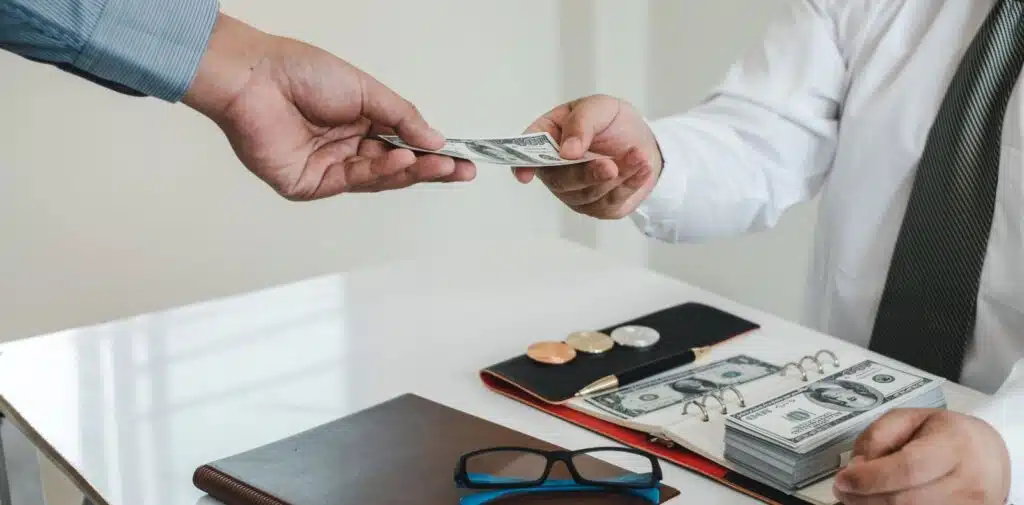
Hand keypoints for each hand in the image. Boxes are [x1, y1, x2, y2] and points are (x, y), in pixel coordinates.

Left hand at [183, 13, 473, 198]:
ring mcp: (326, 168)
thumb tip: (435, 138)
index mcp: (358, 124)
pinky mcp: (308, 184)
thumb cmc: (300, 72)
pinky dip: (379, 171)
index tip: (462, 160)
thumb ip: (402, 117)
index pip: (403, 146)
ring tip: (436, 163)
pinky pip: (351, 181)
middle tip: (459, 170)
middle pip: (394, 168)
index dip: (433, 155)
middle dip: (429, 169)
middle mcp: (343, 149)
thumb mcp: (366, 90)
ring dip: (409, 170)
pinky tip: (400, 159)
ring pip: (377, 178)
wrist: (255, 78)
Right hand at [514, 94, 661, 218]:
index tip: (525, 174)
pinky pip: (610, 202)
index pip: (526, 154)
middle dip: (586, 174)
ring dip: (616, 176)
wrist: (644, 142)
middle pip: (560, 181)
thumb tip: (566, 151)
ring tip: (638, 155)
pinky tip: (642, 167)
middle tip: (609, 166)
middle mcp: (556, 171)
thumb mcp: (599, 107)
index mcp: (548, 140)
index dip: (522, 165)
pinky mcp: (599, 208)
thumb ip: (581, 123)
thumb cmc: (612, 122)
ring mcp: (576, 194)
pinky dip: (629, 183)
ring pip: (589, 194)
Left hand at [833, 409, 1010, 504]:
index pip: (908, 468)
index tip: (843, 480)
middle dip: (864, 499)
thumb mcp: (909, 418)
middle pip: (905, 501)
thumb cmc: (944, 434)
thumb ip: (878, 436)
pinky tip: (880, 503)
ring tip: (861, 496)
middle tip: (843, 491)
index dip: (870, 478)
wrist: (989, 455)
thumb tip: (857, 468)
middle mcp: (969, 481)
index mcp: (954, 444)